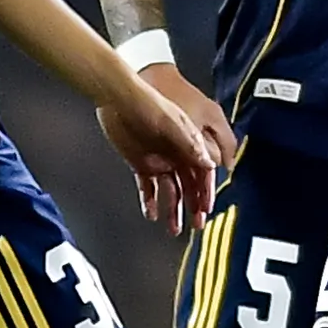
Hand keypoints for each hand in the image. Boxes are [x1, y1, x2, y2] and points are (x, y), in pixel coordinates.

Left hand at [100, 64, 227, 233]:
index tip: (207, 208)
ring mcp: (159, 160)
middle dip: (194, 205)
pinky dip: (150, 201)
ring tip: (173, 229)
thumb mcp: (172, 122)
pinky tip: (152, 215)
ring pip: (170, 190)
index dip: (206, 191)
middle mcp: (176, 155)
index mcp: (189, 144)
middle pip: (189, 185)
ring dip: (173, 209)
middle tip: (196, 225)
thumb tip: (209, 163)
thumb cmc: (149, 103)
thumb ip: (190, 142)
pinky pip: (147, 187)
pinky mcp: (140, 163)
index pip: (203, 173)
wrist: (118, 97)